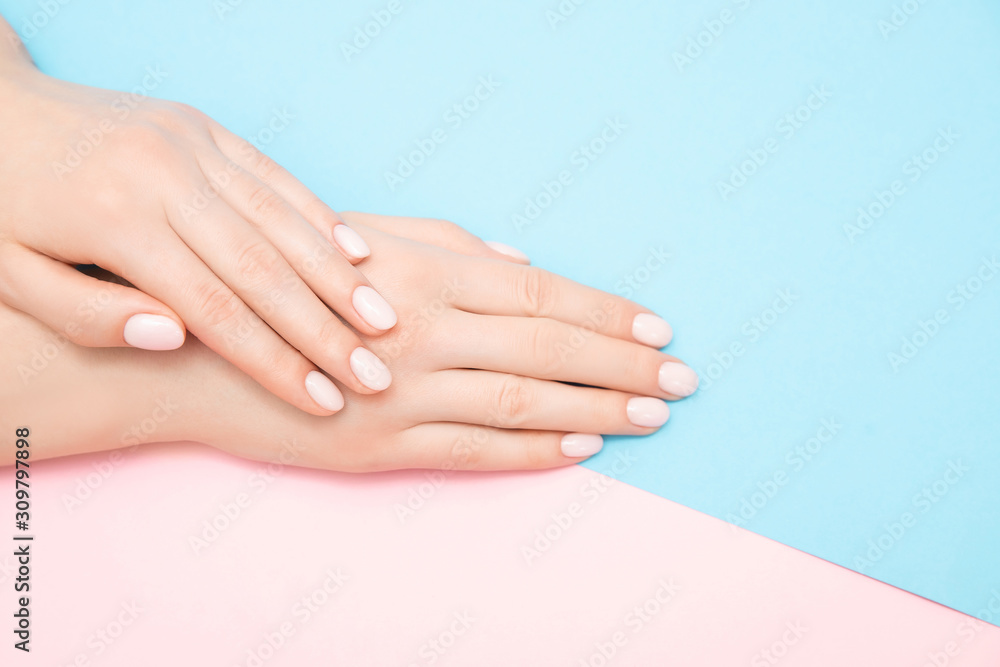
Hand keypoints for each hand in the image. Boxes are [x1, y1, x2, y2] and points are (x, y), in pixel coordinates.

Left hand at [0, 43, 400, 414]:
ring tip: (384, 321)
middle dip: (326, 328)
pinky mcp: (204, 127)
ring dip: (339, 275)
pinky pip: (275, 174)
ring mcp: (190, 145)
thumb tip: (172, 337)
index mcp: (115, 222)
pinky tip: (359, 252)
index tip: (324, 402)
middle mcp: (164, 177)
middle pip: (265, 268)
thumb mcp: (8, 274)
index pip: (216, 311)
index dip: (275, 363)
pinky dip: (320, 214)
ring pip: (282, 218)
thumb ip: (85, 314)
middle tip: (376, 373)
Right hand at [2, 213, 696, 470]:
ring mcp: (405, 394)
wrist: (203, 357)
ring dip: (596, 409)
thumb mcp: (367, 242)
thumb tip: (524, 261)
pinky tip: (581, 448)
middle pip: (547, 347)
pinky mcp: (384, 447)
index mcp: (425, 273)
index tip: (659, 328)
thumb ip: (448, 246)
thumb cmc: (292, 286)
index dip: (606, 313)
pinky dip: (533, 450)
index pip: (541, 293)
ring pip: (524, 401)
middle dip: (624, 364)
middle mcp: (424, 331)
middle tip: (684, 380)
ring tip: (653, 415)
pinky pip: (474, 451)